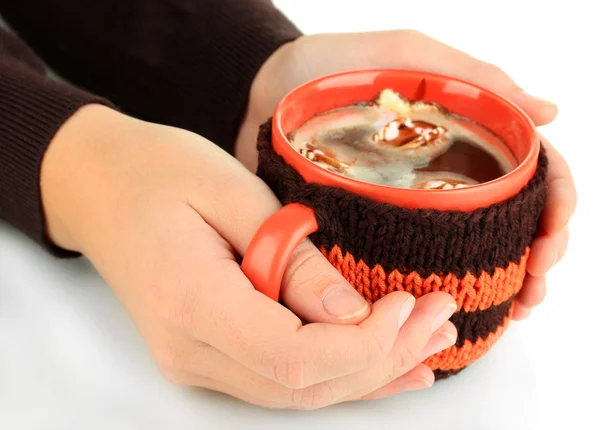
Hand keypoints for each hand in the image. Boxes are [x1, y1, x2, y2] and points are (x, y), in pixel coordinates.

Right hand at [39, 104, 457, 407]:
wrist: (101, 187)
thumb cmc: (160, 173)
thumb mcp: (234, 194)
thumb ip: (293, 261)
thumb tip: (354, 314)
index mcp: (191, 302)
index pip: (295, 357)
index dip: (364, 345)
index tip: (411, 305)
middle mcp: (189, 349)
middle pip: (304, 385)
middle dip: (383, 358)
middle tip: (439, 317)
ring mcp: (194, 359)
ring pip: (298, 392)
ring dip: (369, 370)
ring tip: (428, 340)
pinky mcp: (207, 352)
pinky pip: (280, 378)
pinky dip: (337, 373)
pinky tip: (385, 368)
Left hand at [236, 30, 576, 319]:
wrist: (263, 90)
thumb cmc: (334, 64)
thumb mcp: (406, 55)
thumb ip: (471, 77)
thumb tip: (550, 112)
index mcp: (463, 137)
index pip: (531, 173)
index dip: (553, 209)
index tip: (547, 245)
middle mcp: (443, 176)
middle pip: (511, 219)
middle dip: (535, 257)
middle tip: (534, 290)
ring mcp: (408, 206)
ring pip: (472, 248)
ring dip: (503, 283)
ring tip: (515, 308)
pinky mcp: (370, 229)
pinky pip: (411, 263)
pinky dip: (439, 287)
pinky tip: (452, 310)